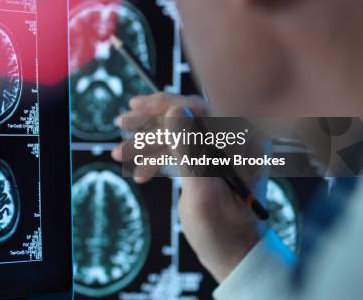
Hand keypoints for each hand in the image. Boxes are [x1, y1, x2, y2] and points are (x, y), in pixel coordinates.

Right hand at [112, 93, 264, 282]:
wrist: (235, 257)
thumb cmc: (224, 230)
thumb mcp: (203, 191)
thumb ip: (190, 149)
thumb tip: (175, 110)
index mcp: (242, 142)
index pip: (200, 108)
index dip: (165, 104)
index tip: (137, 106)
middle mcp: (234, 141)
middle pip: (186, 117)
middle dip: (151, 123)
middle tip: (122, 122)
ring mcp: (222, 151)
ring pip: (178, 133)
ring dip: (148, 143)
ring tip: (120, 153)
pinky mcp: (210, 162)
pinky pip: (180, 149)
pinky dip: (157, 158)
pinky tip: (140, 173)